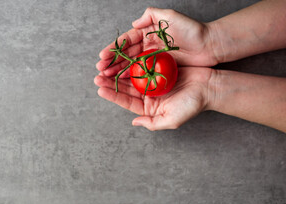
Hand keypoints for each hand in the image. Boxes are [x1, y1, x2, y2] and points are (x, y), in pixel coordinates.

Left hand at [94, 67, 213, 130]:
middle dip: (111, 83)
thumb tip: (134, 123)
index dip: (113, 96)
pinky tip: (122, 58)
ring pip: (131, 77)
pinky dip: (133, 62)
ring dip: (118, 72)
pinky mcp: (159, 70)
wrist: (209, 87)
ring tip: (105, 67)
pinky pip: (143, 65)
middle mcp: (149, 96)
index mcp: (149, 108)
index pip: (127, 102)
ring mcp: (153, 82)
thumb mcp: (172, 120)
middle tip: (97, 76)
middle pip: (126, 88)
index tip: (100, 90)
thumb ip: (152, 123)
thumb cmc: (192, 105)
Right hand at [96, 7, 217, 77]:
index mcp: (149, 33)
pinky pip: (142, 73)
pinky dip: (131, 76)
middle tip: (100, 70)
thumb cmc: (192, 30)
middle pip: (126, 55)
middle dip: (112, 62)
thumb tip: (133, 23)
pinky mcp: (160, 68)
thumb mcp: (171, 16)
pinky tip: (122, 81)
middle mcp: (149, 46)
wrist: (210, 45)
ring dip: (118, 71)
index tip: (102, 56)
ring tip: (106, 77)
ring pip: (132, 65)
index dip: (114, 49)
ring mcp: (154, 58)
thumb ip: (151, 15)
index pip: (127, 41)